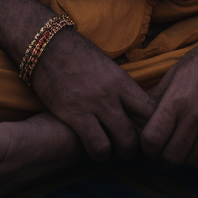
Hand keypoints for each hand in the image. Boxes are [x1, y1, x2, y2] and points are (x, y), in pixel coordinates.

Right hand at [31, 27, 154, 161]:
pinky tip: (95, 149)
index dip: (151, 123)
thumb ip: (117, 86)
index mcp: (120, 79)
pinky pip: (97, 144)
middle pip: (140, 129)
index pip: (150, 108)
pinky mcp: (73, 114)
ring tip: (113, 151)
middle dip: (138, 145)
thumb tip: (131, 105)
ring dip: (119, 152)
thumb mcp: (104, 65)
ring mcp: (93, 104)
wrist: (45, 44)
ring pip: (123, 142)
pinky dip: (99, 152)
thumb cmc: (75, 53)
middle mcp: (111, 93)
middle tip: (131, 148)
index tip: (145, 130)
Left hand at [140, 26, 197, 167]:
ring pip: (194, 161)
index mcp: (176, 99)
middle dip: (165, 158)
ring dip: (188, 157)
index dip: (147, 148)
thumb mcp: (175, 73)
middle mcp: (196, 115)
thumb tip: (140, 119)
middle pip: (172, 158)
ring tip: (188, 145)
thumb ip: (158, 99)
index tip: (151, 146)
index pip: (152, 140)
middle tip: (167, 151)